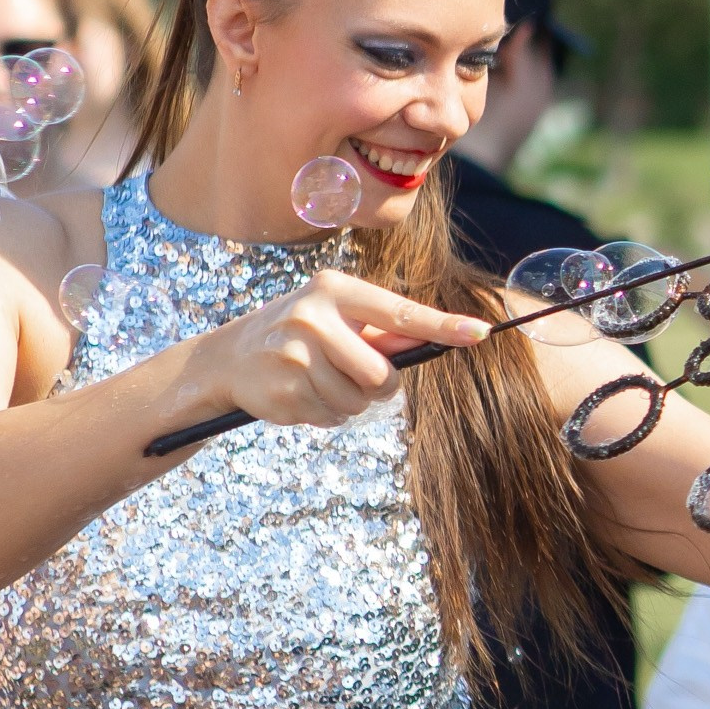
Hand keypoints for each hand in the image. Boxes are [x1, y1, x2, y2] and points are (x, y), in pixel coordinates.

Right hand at [196, 270, 484, 430]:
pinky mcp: (284, 391)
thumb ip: (383, 330)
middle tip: (352, 373)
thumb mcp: (336, 317)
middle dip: (378, 386)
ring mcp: (295, 356)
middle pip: (382, 375)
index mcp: (333, 290)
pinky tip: (301, 393)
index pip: (400, 312)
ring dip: (348, 402)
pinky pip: (332, 418)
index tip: (480, 333)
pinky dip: (325, 414)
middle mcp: (313, 317)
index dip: (442, 327)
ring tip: (318, 380)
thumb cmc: (299, 332)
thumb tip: (436, 338)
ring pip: (358, 402)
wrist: (229, 357)